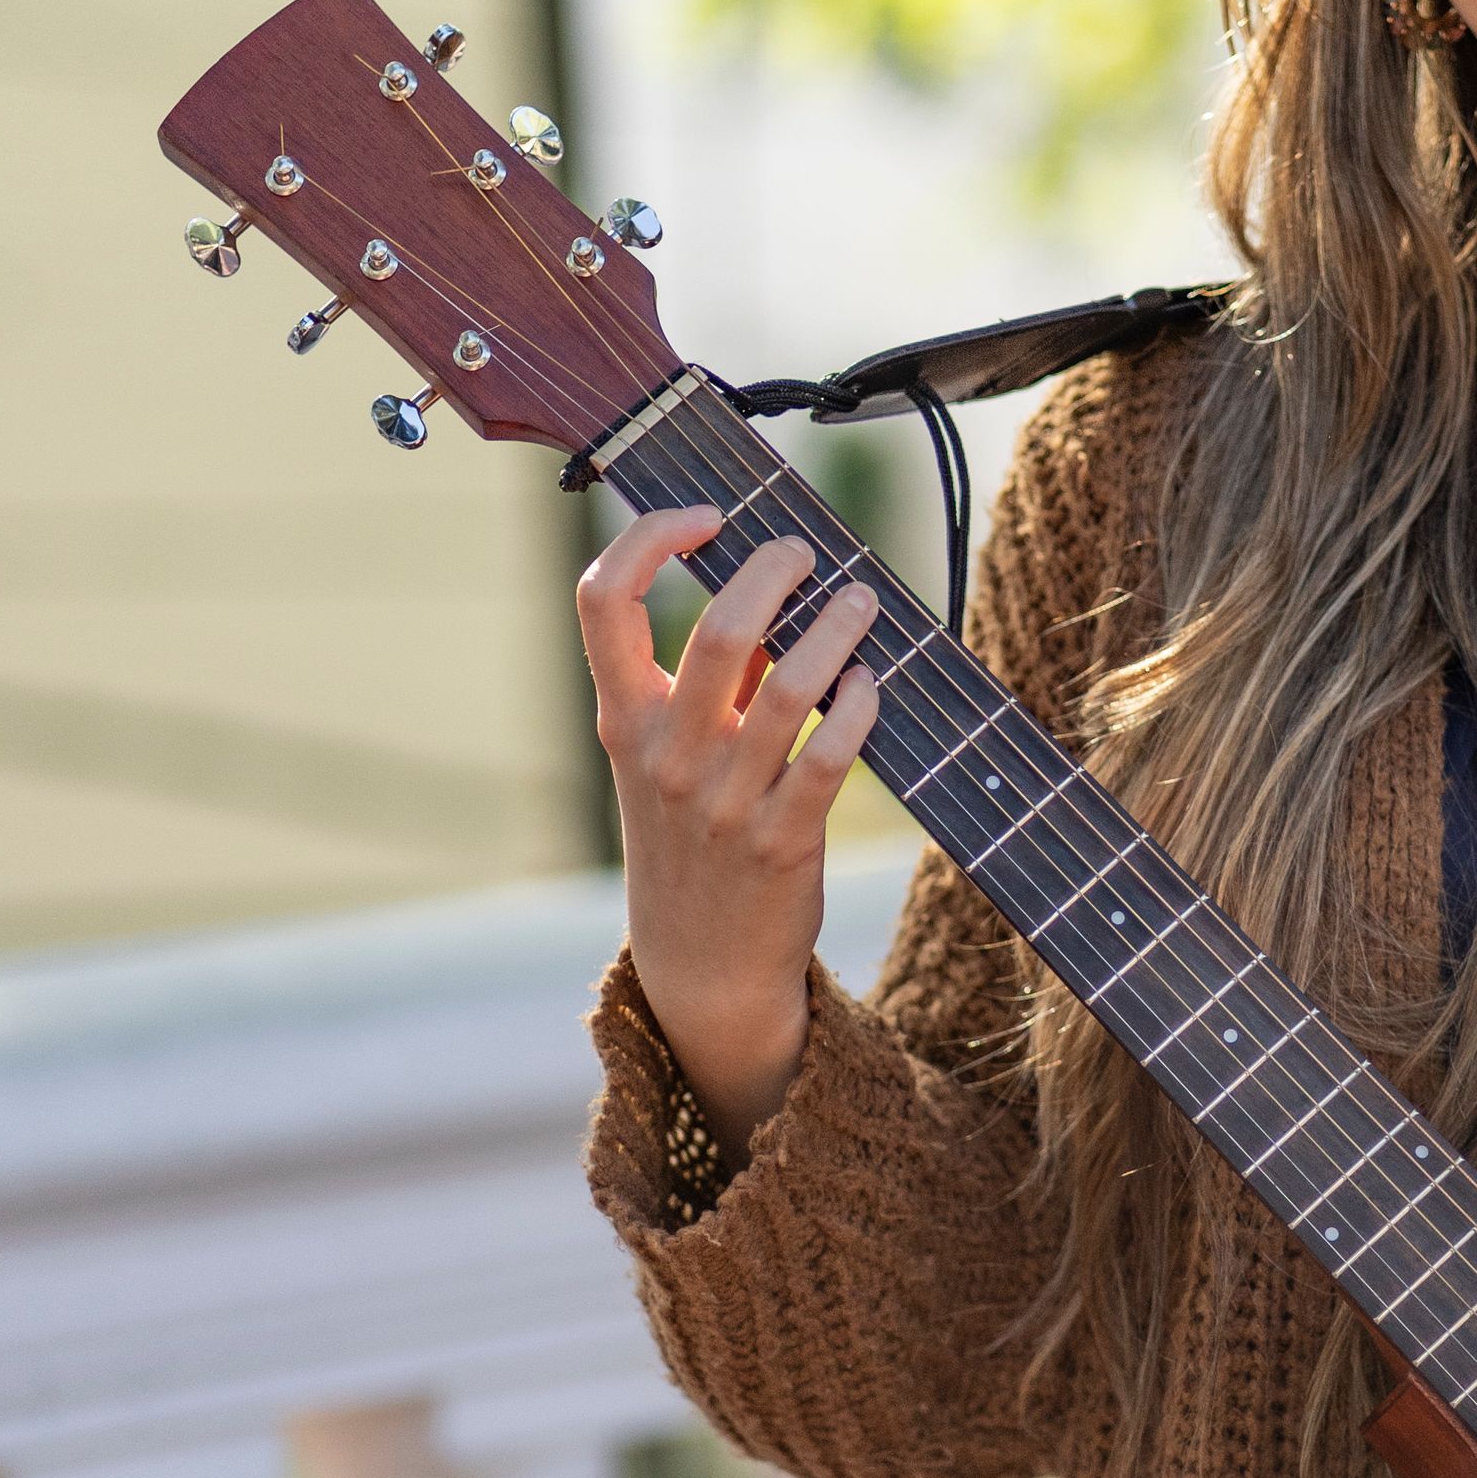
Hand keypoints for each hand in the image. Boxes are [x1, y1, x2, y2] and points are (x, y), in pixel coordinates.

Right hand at [577, 508, 880, 1165]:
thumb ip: (704, 683)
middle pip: (719, 629)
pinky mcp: (783, 838)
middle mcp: (667, 753)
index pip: (602, 600)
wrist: (700, 962)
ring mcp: (724, 799)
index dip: (648, 537)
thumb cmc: (689, 835)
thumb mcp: (664, 759)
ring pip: (789, 687)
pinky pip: (831, 755)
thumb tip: (771, 591)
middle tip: (807, 552)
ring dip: (836, 628)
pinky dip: (859, 705)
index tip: (704, 515)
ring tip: (860, 601)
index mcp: (623, 717)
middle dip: (774, 570)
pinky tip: (873, 681)